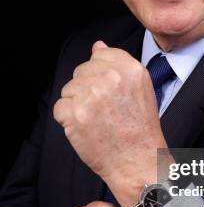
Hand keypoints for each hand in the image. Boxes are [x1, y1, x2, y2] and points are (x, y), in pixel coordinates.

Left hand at [53, 41, 167, 206]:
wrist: (138, 160)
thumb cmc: (140, 128)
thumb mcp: (140, 87)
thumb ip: (118, 63)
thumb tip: (98, 46)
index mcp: (130, 69)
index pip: (99, 55)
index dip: (100, 74)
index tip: (108, 90)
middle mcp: (111, 78)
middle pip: (81, 72)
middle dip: (87, 89)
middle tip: (105, 110)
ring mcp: (92, 96)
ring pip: (68, 89)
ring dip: (77, 104)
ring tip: (97, 120)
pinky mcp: (76, 115)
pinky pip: (60, 108)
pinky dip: (68, 121)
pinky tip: (87, 128)